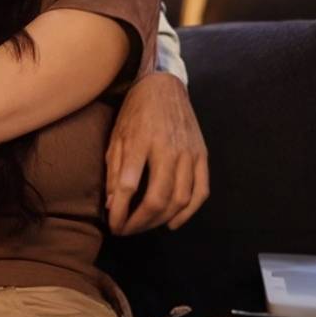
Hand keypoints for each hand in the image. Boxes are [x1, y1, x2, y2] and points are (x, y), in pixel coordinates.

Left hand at [105, 70, 209, 234]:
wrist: (163, 86)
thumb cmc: (135, 111)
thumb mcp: (116, 136)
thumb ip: (114, 171)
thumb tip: (112, 205)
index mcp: (140, 142)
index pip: (128, 186)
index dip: (120, 212)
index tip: (113, 226)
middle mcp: (167, 149)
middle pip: (157, 198)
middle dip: (140, 222)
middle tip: (127, 230)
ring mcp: (189, 153)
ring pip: (180, 199)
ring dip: (161, 220)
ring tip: (145, 226)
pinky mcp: (202, 155)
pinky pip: (201, 191)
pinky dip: (189, 212)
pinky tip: (173, 222)